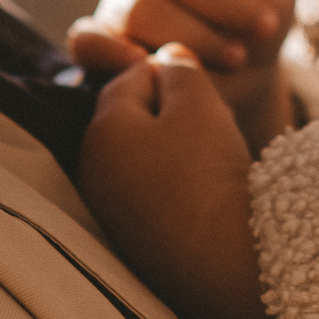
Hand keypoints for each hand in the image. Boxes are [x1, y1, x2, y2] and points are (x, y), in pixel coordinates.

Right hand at [70, 0, 302, 72]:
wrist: (243, 76)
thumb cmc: (257, 10)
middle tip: (264, 25)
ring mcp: (121, 1)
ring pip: (142, 11)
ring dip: (196, 37)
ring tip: (237, 57)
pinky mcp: (105, 43)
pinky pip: (89, 43)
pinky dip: (111, 54)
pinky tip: (151, 66)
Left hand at [77, 46, 271, 318]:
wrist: (226, 262)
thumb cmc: (209, 172)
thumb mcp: (199, 104)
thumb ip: (180, 70)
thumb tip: (168, 56)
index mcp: (100, 131)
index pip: (131, 77)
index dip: (174, 75)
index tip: (208, 92)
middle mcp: (92, 171)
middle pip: (133, 119)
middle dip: (171, 113)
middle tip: (213, 125)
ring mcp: (109, 211)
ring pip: (143, 157)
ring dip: (174, 150)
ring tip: (214, 161)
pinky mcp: (131, 241)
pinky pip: (151, 194)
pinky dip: (175, 186)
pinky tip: (206, 194)